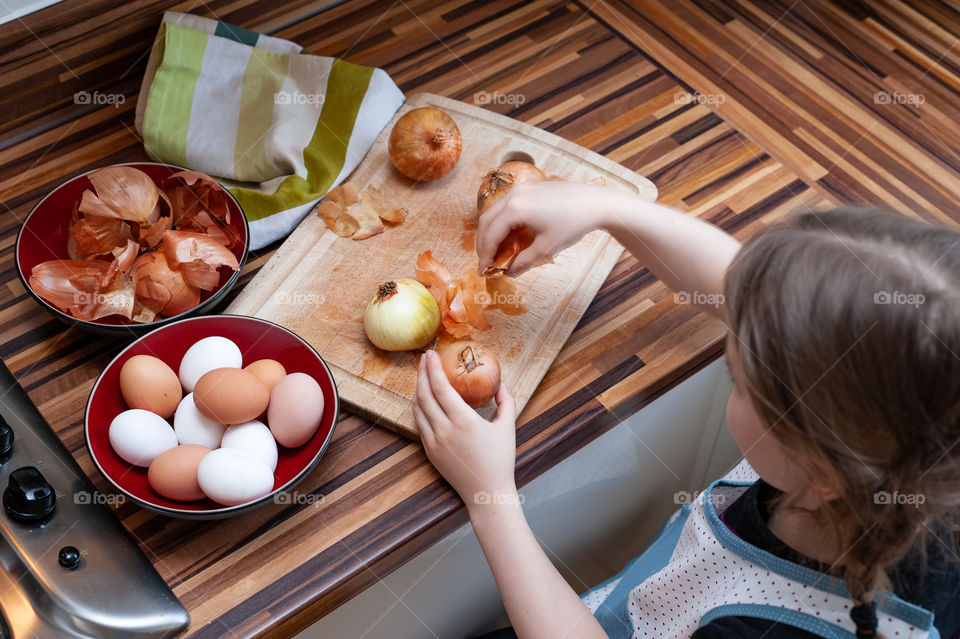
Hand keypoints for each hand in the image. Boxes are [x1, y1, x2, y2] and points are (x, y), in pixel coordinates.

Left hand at [414, 349, 517, 505]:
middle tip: (424, 359)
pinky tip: (424, 400)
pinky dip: (419, 408)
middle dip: (422, 373)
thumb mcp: (508, 427)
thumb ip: (506, 402)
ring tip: (423, 376)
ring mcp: (434, 442)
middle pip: (425, 394)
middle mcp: (445, 430)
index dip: (433, 369)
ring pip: (418, 409)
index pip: (441, 388)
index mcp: (464, 421)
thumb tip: (500, 384)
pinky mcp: (430, 452)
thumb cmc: (500, 460)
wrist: (486, 492)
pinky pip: (420, 424)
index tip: (430, 354)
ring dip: (418, 389)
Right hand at [476, 180, 611, 275]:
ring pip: (495, 211)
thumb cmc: (573, 224)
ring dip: (491, 231)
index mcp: (515, 209)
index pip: (491, 235)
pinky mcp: (529, 187)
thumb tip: (509, 273)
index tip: (484, 271)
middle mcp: (513, 195)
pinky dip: (502, 221)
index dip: (485, 255)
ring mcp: (521, 188)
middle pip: (487, 221)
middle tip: (486, 262)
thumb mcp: (546, 247)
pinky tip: (508, 234)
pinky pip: (507, 205)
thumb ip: (523, 262)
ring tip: (495, 250)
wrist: (596, 203)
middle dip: (483, 243)